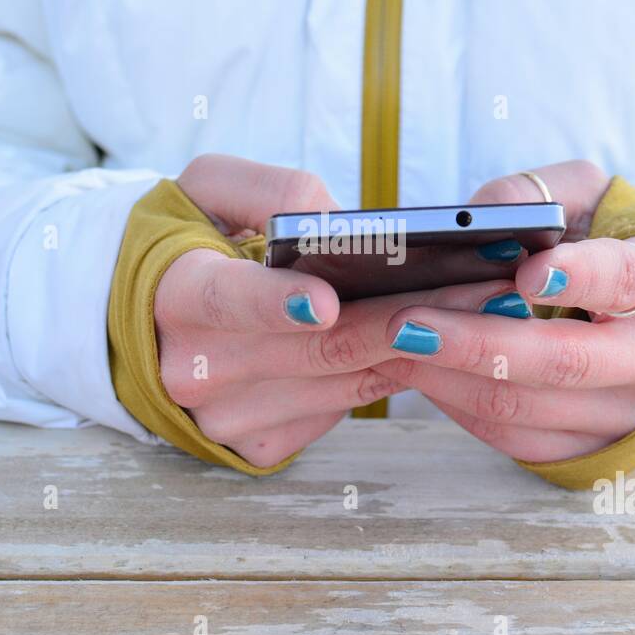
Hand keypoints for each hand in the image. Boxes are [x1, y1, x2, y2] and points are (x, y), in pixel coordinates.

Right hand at [156, 154, 509, 467]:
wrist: (148, 322)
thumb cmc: (189, 241)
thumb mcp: (204, 190)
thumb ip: (264, 189)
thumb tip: (333, 221)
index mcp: (174, 296)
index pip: (226, 300)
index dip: (279, 302)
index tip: (328, 300)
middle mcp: (195, 368)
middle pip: (318, 347)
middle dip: (407, 313)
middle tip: (485, 288)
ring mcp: (226, 418)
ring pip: (344, 382)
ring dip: (418, 345)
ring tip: (482, 309)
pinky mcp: (258, 445)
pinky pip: (343, 409)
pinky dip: (387, 373)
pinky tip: (423, 342)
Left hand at [373, 161, 634, 462]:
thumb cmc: (612, 244)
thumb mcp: (594, 199)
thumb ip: (543, 192)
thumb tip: (480, 215)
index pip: (629, 281)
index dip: (581, 277)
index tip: (529, 272)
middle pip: (565, 361)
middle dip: (476, 343)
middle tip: (403, 321)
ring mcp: (627, 414)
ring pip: (527, 406)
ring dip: (447, 376)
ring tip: (391, 342)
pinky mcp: (591, 450)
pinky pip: (514, 437)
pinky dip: (457, 404)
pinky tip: (421, 372)